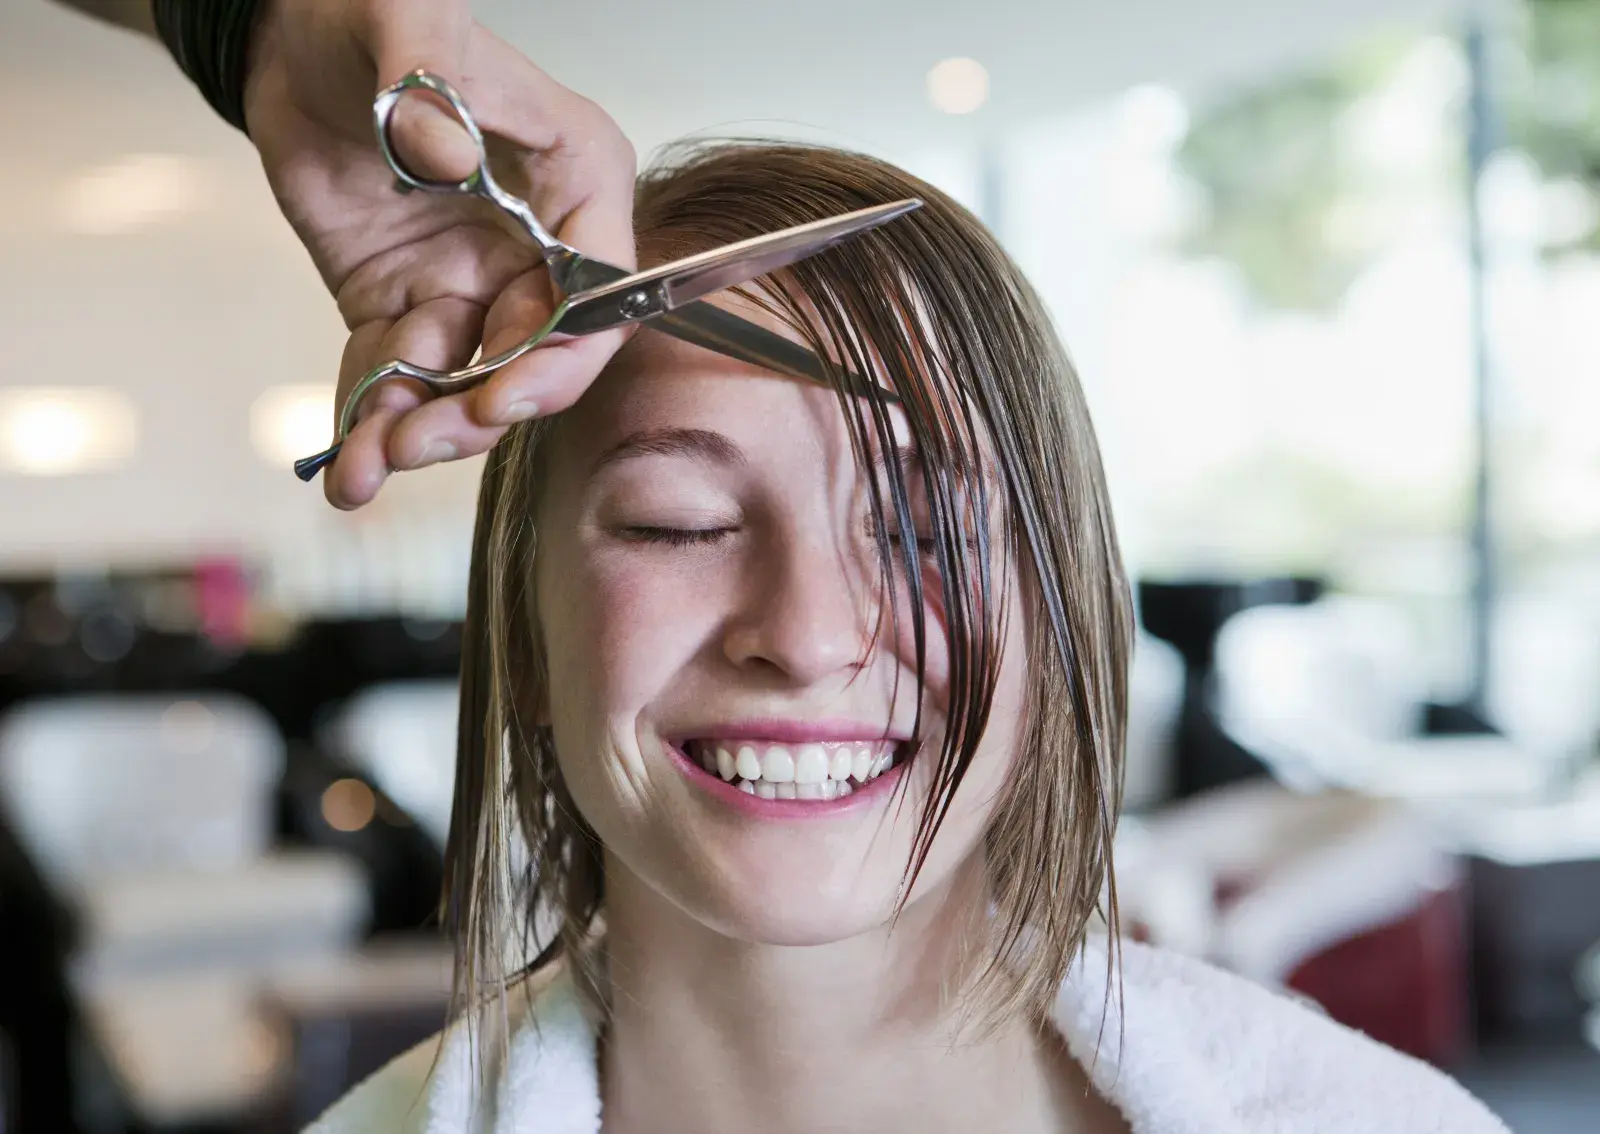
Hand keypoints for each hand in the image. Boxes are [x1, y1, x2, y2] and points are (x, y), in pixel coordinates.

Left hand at [241, 0, 636, 507]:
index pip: (597, 295)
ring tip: (368, 462)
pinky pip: (398, 376)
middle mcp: (536, 247)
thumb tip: (444, 159)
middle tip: (418, 439)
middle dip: (480, 411)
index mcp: (576, 181)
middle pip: (536, 358)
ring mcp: (472, 284)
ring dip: (423, 429)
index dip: (558, 358)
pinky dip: (372, 420)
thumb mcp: (405, 23)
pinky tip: (347, 465)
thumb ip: (429, 83)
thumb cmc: (371, 17)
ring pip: (467, 383)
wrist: (291, 40)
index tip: (499, 395)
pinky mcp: (406, 305)